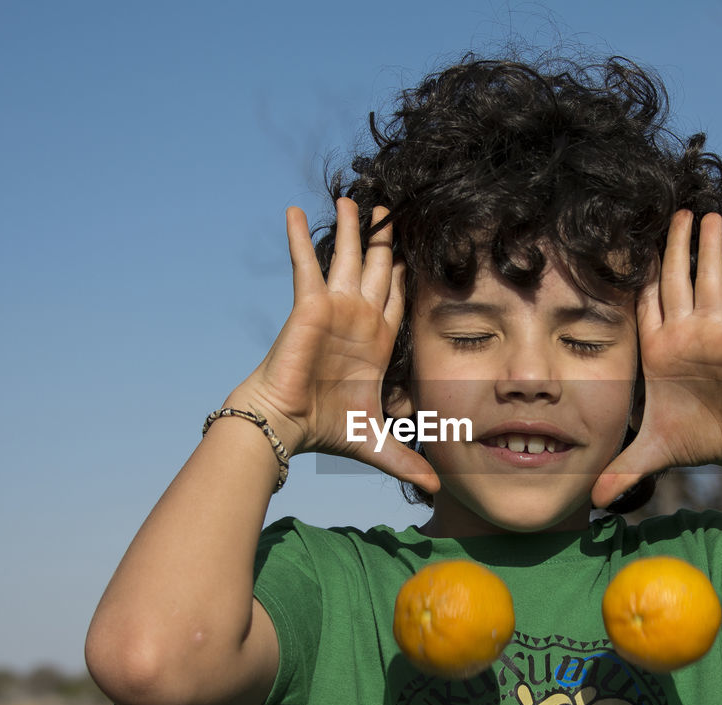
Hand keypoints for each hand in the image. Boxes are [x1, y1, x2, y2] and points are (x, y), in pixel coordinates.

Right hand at [227, 199, 438, 493]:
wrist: (286, 424)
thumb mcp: (376, 442)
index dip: (406, 275)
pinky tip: (293, 209)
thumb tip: (435, 491)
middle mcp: (357, 317)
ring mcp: (334, 307)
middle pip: (376, 268)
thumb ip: (407, 461)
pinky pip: (306, 262)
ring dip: (352, 227)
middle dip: (384, 240)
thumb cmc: (325, 428)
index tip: (416, 252)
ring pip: (346, 257)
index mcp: (376, 341)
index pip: (397, 298)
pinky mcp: (310, 304)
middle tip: (392, 207)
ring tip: (357, 197)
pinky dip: (299, 236)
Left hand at [592, 210, 721, 506]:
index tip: (625, 239)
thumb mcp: (652, 453)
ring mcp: (715, 335)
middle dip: (672, 246)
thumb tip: (588, 503)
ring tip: (710, 215)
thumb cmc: (695, 437)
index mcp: (657, 348)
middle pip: (673, 280)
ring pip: (709, 284)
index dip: (634, 273)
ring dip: (709, 251)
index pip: (640, 303)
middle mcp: (684, 333)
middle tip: (673, 209)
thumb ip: (621, 470)